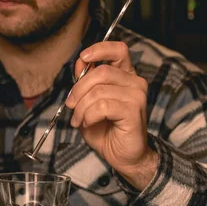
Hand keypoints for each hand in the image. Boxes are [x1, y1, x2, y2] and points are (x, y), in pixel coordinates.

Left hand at [65, 41, 157, 189]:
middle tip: (70, 105)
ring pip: (98, 91)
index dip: (100, 49)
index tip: (83, 57)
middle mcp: (134, 82)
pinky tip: (88, 123)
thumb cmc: (106, 129)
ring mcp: (136, 96)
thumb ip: (85, 82)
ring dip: (81, 107)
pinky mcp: (133, 111)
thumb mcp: (88, 102)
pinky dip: (89, 115)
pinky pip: (103, 106)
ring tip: (79, 120)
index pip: (118, 50)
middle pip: (101, 72)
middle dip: (78, 89)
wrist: (122, 156)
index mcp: (124, 76)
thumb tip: (80, 62)